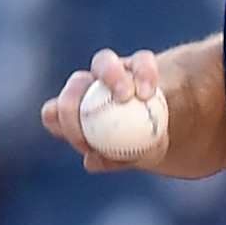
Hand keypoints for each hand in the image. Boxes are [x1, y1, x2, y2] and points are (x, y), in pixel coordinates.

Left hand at [40, 48, 166, 171]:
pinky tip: (148, 93)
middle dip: (78, 95)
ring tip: (128, 95)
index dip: (63, 123)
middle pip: (75, 83)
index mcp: (76, 111)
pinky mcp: (139, 61)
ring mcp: (114, 70)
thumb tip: (91, 162)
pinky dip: (144, 75)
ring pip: (104, 62)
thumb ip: (111, 160)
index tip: (85, 143)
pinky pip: (141, 62)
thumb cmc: (143, 146)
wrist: (171, 125)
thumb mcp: (131, 158)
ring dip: (112, 76)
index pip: (55, 113)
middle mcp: (89, 86)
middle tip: (89, 118)